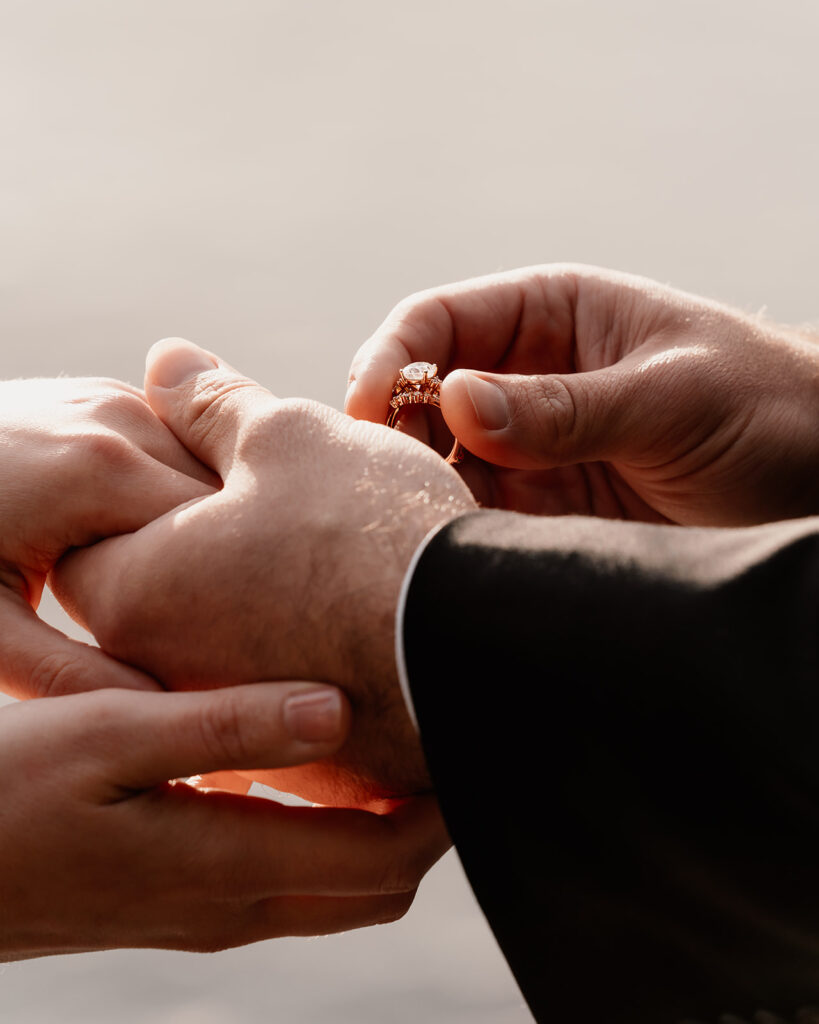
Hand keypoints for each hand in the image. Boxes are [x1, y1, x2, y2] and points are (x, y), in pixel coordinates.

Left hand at [0, 376, 216, 698]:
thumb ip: (76, 679)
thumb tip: (168, 722)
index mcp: (101, 471)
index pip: (228, 536)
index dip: (245, 597)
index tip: (254, 648)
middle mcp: (122, 419)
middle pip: (231, 499)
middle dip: (241, 561)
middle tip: (245, 630)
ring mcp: (116, 400)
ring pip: (213, 471)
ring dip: (220, 527)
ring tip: (212, 592)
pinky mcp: (109, 401)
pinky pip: (181, 452)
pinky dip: (191, 498)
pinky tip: (174, 547)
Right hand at [0, 680, 447, 959]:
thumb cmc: (1, 793)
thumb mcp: (108, 741)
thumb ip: (225, 728)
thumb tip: (336, 710)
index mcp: (227, 865)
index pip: (384, 858)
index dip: (442, 808)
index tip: (469, 736)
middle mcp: (232, 905)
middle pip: (375, 883)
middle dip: (424, 822)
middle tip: (439, 735)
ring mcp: (205, 912)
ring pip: (334, 882)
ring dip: (376, 828)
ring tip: (390, 744)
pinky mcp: (179, 900)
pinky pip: (284, 874)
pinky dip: (322, 832)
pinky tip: (303, 767)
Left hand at [52, 340, 477, 804]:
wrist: (478, 649)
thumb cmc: (370, 533)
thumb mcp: (284, 437)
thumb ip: (211, 405)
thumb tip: (163, 361)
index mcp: (134, 590)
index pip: (99, 521)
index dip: (158, 473)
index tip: (221, 462)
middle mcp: (163, 673)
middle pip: (163, 581)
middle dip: (210, 533)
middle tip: (285, 499)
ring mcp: (233, 718)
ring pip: (227, 632)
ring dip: (261, 589)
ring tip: (333, 552)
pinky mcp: (298, 754)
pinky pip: (284, 679)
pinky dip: (307, 642)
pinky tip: (360, 609)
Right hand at [346, 265, 818, 525]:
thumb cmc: (769, 408)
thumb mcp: (671, 398)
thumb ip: (565, 406)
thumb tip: (453, 402)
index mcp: (554, 315)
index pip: (440, 320)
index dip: (392, 357)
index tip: (366, 409)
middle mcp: (530, 376)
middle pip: (424, 396)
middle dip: (392, 433)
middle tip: (377, 482)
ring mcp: (533, 446)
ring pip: (441, 463)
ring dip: (418, 490)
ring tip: (407, 528)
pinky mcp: (547, 509)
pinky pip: (478, 516)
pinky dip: (454, 533)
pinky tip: (444, 554)